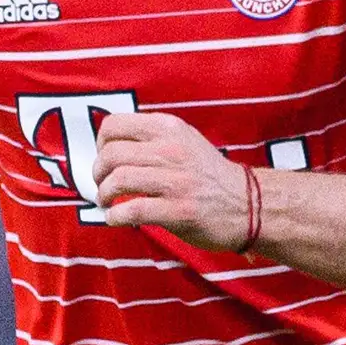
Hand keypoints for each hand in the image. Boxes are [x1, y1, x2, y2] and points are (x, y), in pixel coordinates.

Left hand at [91, 110, 251, 253]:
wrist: (247, 204)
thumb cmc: (209, 175)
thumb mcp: (184, 140)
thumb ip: (151, 137)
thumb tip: (110, 143)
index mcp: (169, 128)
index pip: (114, 125)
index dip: (100, 145)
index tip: (103, 159)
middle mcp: (171, 150)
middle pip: (111, 154)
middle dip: (98, 174)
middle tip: (102, 185)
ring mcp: (176, 180)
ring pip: (118, 180)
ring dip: (104, 195)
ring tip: (108, 202)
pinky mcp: (179, 210)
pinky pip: (132, 209)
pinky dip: (115, 216)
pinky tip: (116, 218)